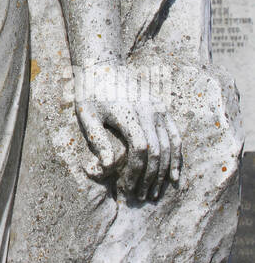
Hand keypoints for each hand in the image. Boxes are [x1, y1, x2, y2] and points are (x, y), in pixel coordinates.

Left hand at [73, 60, 181, 199]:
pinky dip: (177, 158)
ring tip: (153, 193)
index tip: (125, 188)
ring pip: (170, 146)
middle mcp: (148, 110)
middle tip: (139, 197)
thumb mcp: (86, 114)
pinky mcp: (163, 109)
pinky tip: (174, 177)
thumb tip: (105, 167)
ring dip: (164, 173)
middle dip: (150, 177)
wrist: (104, 66)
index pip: (140, 148)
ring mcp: (159, 109)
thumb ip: (97, 140)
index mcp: (128, 112)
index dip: (135, 172)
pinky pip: (176, 137)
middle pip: (157, 150)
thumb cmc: (90, 93)